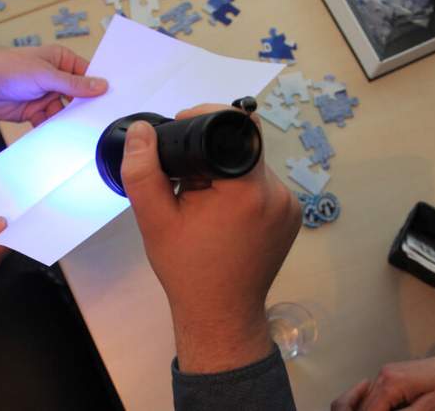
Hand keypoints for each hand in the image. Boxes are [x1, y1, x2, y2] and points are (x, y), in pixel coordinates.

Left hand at [0, 25, 107, 125]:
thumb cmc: (6, 67)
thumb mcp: (45, 74)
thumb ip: (74, 84)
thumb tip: (100, 85)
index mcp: (61, 61)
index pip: (87, 75)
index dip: (98, 87)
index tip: (111, 100)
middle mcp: (55, 78)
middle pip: (78, 96)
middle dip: (84, 107)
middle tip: (98, 119)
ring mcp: (45, 95)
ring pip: (65, 112)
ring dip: (68, 120)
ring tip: (77, 130)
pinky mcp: (35, 111)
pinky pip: (50, 122)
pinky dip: (53, 128)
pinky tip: (58, 134)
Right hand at [120, 104, 301, 372]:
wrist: (221, 315)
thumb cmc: (186, 269)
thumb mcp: (154, 220)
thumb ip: (143, 171)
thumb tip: (142, 131)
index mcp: (247, 188)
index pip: (236, 124)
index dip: (205, 119)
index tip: (182, 136)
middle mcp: (277, 191)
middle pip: (243, 145)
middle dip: (212, 153)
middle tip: (186, 178)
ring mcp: (290, 205)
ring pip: (253, 165)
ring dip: (227, 172)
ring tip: (203, 200)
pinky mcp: (292, 217)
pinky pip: (264, 186)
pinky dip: (242, 189)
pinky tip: (223, 213)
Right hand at [332, 351, 434, 410]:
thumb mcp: (428, 408)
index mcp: (391, 383)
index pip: (370, 409)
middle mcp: (382, 375)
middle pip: (364, 404)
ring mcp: (384, 373)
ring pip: (366, 399)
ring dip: (370, 410)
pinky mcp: (388, 374)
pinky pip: (374, 393)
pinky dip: (375, 405)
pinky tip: (386, 410)